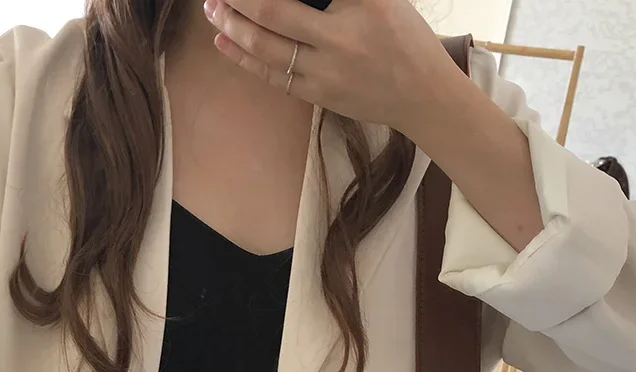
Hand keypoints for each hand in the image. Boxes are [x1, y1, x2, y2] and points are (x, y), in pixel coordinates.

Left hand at [203, 0, 460, 137]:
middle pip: (275, 13)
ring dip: (234, 28)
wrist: (423, 97)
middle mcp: (340, 39)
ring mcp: (326, 72)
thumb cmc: (404, 39)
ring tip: (213, 11)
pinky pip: (274, 75)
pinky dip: (246, 58)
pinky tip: (225, 43)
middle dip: (240, 0)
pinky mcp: (319, 95)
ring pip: (268, 48)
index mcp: (361, 5)